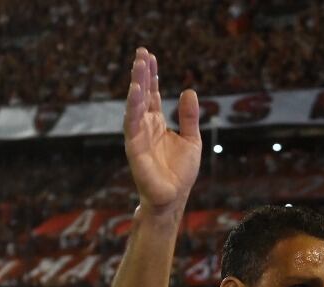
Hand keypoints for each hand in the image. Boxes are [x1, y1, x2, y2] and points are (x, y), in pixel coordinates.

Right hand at [123, 47, 201, 214]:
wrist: (173, 198)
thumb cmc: (181, 173)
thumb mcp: (192, 140)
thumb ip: (189, 117)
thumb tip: (189, 91)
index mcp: (157, 124)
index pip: (152, 94)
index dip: (152, 75)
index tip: (150, 55)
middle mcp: (145, 127)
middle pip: (142, 94)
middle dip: (141, 73)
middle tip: (141, 52)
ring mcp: (138, 136)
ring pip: (135, 105)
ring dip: (136, 84)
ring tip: (138, 65)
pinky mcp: (134, 147)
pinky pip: (132, 123)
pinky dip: (133, 106)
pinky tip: (135, 90)